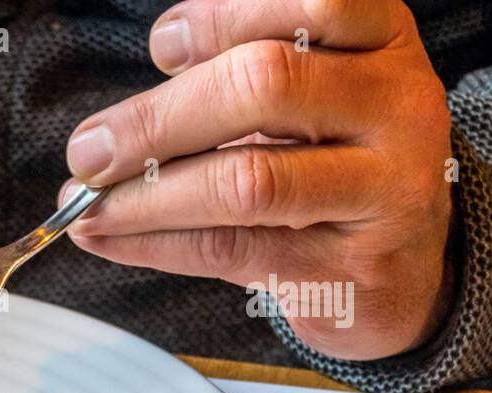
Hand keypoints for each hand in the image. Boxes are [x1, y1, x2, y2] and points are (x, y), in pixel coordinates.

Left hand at [62, 0, 453, 360]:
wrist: (405, 268)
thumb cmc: (333, 167)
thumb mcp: (305, 102)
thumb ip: (227, 88)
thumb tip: (107, 130)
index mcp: (380, 43)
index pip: (313, 3)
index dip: (224, 18)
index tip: (161, 48)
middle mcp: (395, 106)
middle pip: (265, 86)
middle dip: (156, 119)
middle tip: (89, 151)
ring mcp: (383, 189)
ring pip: (247, 181)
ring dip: (144, 195)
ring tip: (86, 204)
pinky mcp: (349, 268)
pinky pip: (231, 248)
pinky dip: (153, 242)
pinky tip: (106, 237)